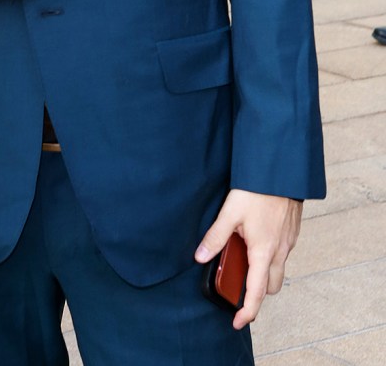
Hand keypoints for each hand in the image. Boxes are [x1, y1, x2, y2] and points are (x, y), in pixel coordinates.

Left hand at [194, 189, 302, 328]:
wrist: (281, 170)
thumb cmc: (257, 190)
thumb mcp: (230, 213)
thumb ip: (216, 237)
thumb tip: (200, 256)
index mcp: (264, 252)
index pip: (256, 293)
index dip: (247, 312)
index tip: (237, 322)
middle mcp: (280, 251)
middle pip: (270, 286)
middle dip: (256, 292)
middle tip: (238, 286)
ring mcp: (288, 242)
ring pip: (278, 269)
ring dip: (263, 272)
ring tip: (244, 259)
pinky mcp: (291, 231)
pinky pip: (282, 253)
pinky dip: (269, 256)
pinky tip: (255, 239)